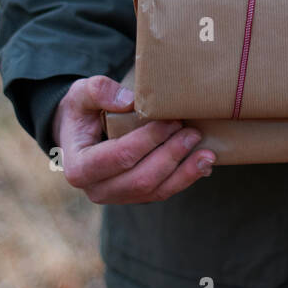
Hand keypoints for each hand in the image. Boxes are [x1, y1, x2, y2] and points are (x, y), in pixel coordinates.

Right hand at [53, 75, 214, 203]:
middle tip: (193, 133)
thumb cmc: (82, 112)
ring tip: (207, 154)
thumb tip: (128, 102)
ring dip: (184, 173)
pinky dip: (184, 179)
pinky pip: (162, 192)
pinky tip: (202, 165)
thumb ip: (98, 91)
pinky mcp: (134, 196)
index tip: (171, 121)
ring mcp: (117, 196)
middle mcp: (97, 189)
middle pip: (140, 179)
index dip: (149, 140)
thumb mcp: (81, 94)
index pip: (120, 157)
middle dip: (171, 156)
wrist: (80, 133)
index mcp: (80, 167)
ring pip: (154, 191)